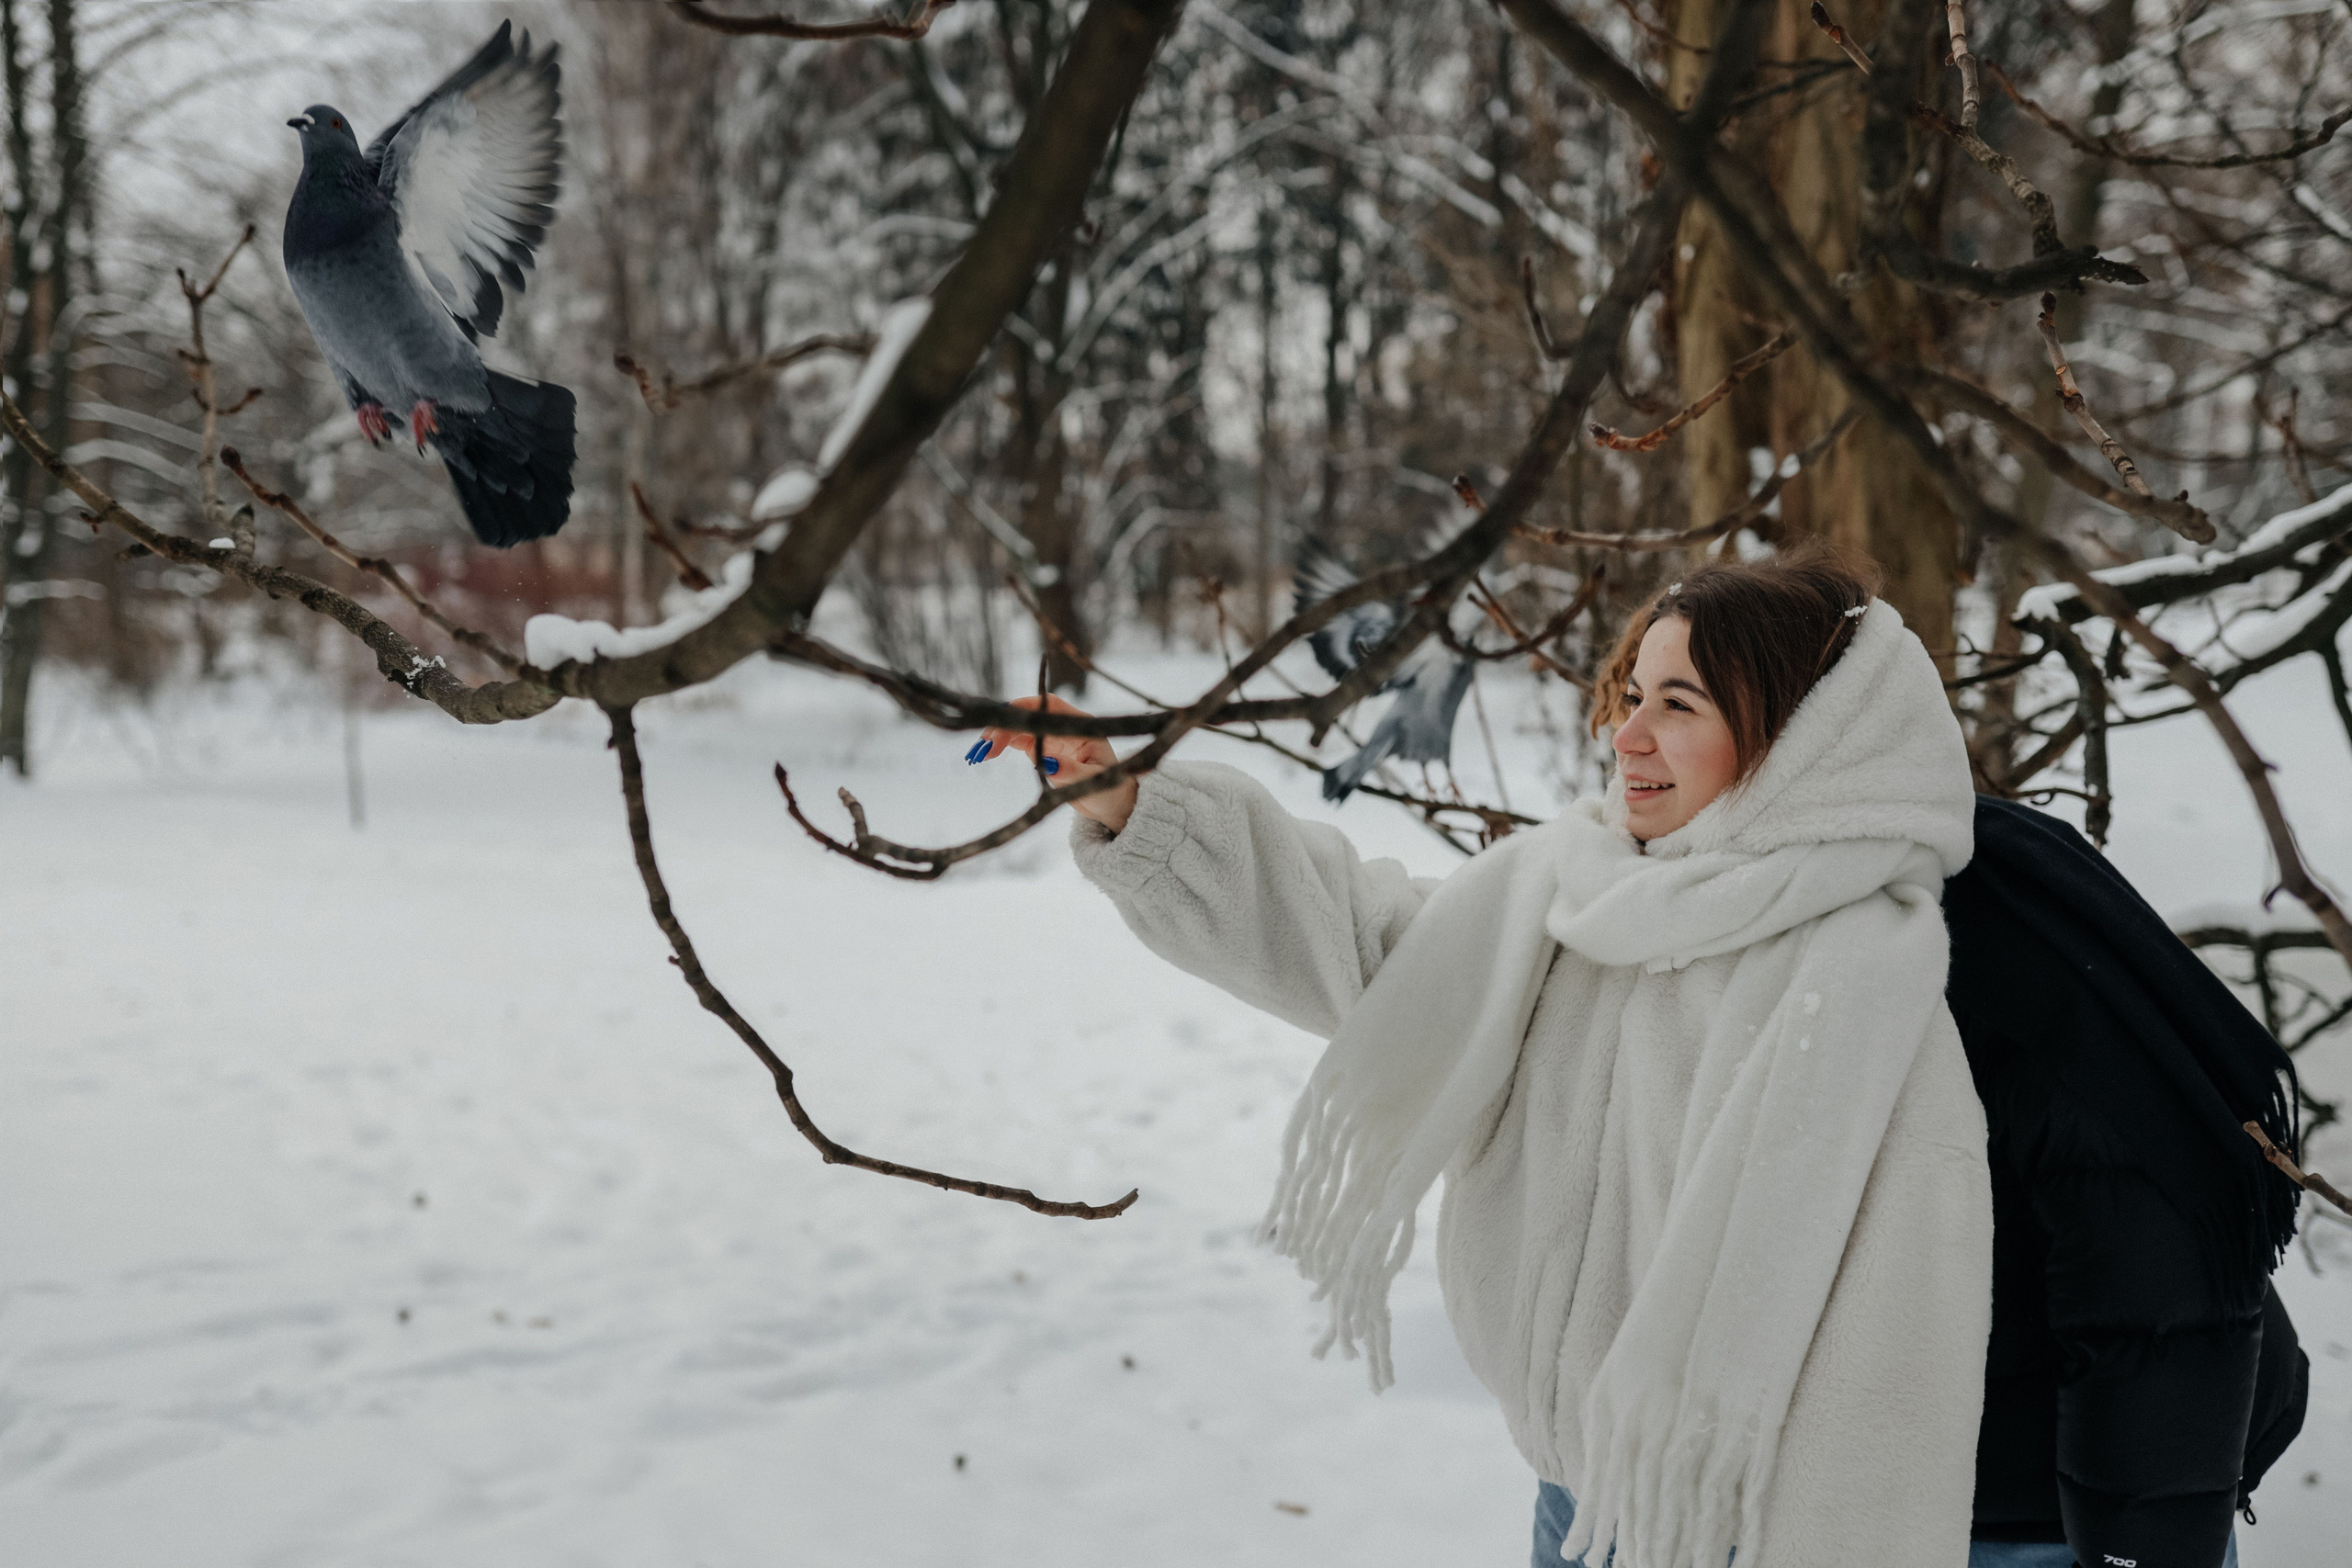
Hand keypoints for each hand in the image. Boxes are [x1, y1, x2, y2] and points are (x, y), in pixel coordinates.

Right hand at [964, 694, 1139, 832]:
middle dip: (1005, 727)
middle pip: (1029, 716)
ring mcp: (1051, 738)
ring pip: (1019, 728)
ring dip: (997, 736)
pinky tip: (985, 754)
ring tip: (978, 753)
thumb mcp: (1094, 783)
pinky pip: (1017, 742)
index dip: (1026, 707)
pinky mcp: (1043, 751)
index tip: (1005, 720)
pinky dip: (1000, 746)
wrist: (1112, 805)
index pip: (1049, 705)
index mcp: (1080, 726)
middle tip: (985, 747)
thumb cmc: (1111, 791)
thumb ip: (1072, 773)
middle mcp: (1063, 727)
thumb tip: (1047, 764)